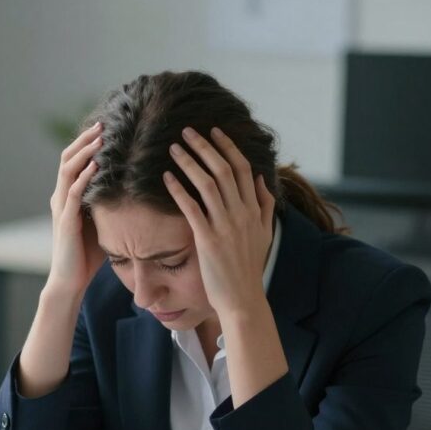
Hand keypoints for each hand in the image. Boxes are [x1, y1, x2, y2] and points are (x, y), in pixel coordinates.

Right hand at [46, 122, 104, 296]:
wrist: (70, 281)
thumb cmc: (86, 255)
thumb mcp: (99, 222)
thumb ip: (107, 204)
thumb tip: (132, 189)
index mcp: (66, 196)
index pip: (73, 160)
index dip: (86, 142)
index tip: (104, 127)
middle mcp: (59, 197)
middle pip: (67, 157)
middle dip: (85, 139)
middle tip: (103, 123)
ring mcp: (60, 208)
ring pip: (68, 170)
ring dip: (84, 151)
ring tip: (100, 137)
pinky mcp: (65, 221)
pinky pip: (73, 192)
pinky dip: (84, 176)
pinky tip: (97, 164)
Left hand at [162, 126, 275, 317]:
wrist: (243, 298)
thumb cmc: (249, 267)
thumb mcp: (264, 233)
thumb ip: (264, 204)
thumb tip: (260, 178)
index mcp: (254, 209)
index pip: (242, 168)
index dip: (228, 147)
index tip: (214, 131)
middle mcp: (242, 213)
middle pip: (223, 169)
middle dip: (205, 146)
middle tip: (187, 131)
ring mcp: (225, 225)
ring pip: (207, 183)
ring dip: (189, 162)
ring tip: (174, 148)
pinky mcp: (208, 239)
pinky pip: (192, 208)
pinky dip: (178, 190)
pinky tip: (166, 177)